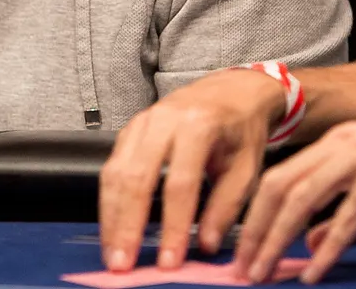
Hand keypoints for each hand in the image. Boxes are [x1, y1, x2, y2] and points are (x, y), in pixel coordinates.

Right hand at [100, 68, 287, 271]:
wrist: (228, 92)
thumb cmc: (240, 133)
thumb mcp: (247, 169)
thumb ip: (226, 206)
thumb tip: (204, 245)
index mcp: (198, 127)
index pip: (179, 184)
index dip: (172, 226)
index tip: (169, 262)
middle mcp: (161, 121)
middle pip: (136, 178)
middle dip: (127, 225)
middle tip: (122, 264)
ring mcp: (139, 123)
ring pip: (114, 173)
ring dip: (110, 217)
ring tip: (111, 252)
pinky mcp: (127, 130)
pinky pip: (110, 167)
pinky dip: (108, 201)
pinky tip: (111, 227)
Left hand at [234, 116, 355, 283]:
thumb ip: (341, 218)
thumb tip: (308, 245)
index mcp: (329, 146)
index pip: (276, 180)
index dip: (253, 216)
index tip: (242, 252)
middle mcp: (336, 145)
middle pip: (279, 187)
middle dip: (255, 229)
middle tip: (243, 268)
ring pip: (303, 198)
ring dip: (277, 238)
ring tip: (263, 271)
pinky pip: (350, 213)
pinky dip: (329, 245)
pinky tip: (314, 270)